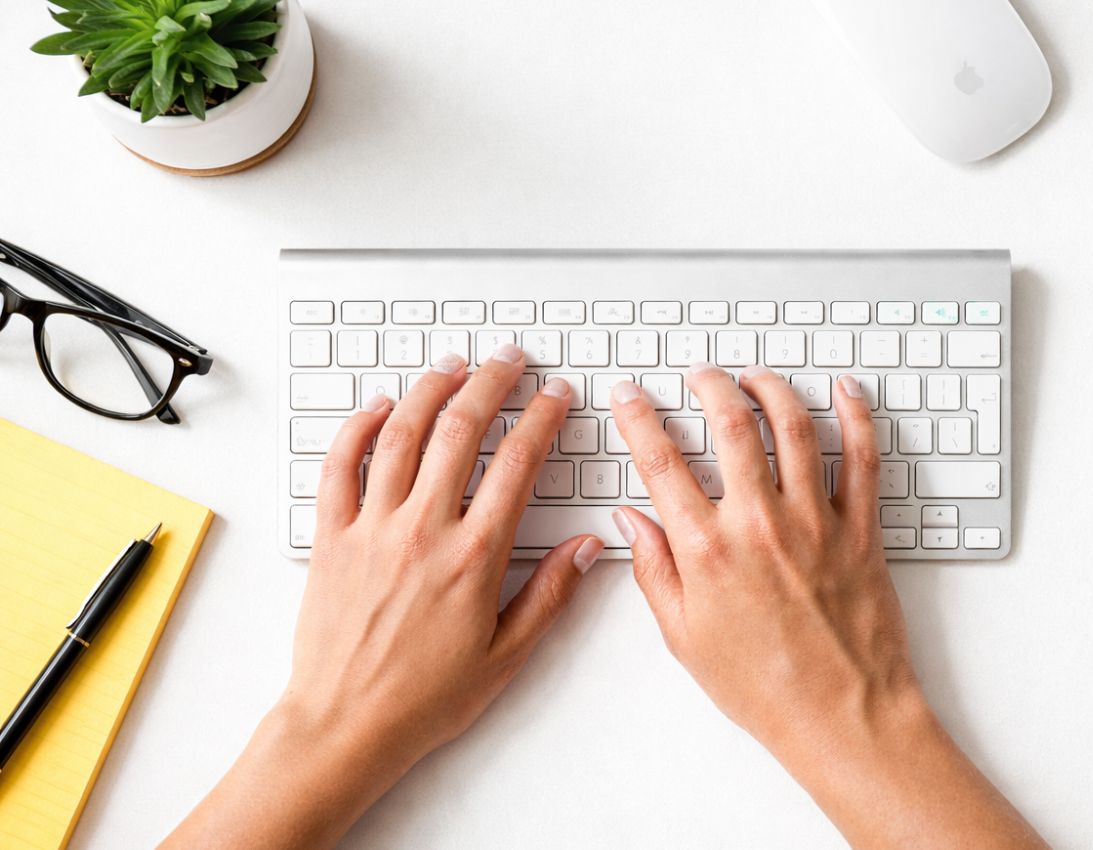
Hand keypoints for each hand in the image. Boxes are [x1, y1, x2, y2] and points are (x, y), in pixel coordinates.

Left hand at [165, 347, 600, 849]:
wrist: (346, 725)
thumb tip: (588, 548)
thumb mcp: (507, 655)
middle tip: (510, 362)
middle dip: (492, 384)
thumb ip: (551, 594)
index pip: (517, 464)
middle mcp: (423, 531)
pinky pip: (340, 466)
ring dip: (431, 389)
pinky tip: (378, 407)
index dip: (541, 419)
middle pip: (461, 431)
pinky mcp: (331, 538)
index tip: (555, 397)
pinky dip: (359, 428)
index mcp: (474, 557)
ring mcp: (372, 529)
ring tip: (454, 367)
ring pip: (402, 434)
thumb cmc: (424, 699)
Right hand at [609, 364, 1044, 849]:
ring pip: (794, 426)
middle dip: (709, 385)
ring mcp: (815, 521)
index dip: (638, 418)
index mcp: (708, 551)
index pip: (660, 461)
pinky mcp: (861, 528)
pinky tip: (844, 391)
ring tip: (756, 377)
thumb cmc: (766, 688)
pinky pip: (862, 456)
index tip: (630, 395)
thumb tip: (631, 521)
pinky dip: (855, 414)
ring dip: (771, 388)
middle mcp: (760, 524)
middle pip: (730, 424)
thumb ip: (653, 571)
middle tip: (700, 374)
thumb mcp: (685, 637)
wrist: (843, 716)